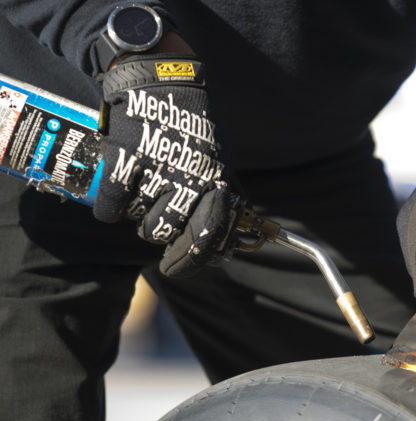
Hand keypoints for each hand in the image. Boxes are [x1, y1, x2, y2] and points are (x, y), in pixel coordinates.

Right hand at [94, 53, 237, 276]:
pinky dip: (109, 205)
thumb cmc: (193, 122)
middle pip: (164, 233)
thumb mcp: (219, 157)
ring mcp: (155, 173)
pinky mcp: (123, 162)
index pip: (207, 237)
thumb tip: (227, 239)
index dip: (191, 260)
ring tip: (141, 186)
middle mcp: (188, 181)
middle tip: (155, 212)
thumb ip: (218, 194)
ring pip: (138, 222)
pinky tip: (116, 189)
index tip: (177, 266)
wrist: (161, 78)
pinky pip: (110, 208)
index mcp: (214, 182)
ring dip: (136, 212)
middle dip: (157, 230)